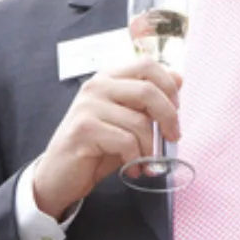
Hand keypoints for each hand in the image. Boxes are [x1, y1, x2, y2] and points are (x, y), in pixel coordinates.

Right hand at [32, 60, 181, 219]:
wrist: (59, 176)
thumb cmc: (96, 148)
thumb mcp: (127, 120)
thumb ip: (148, 100)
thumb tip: (179, 77)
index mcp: (108, 77)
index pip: (147, 64)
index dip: (169, 86)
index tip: (175, 110)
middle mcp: (96, 86)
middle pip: (148, 90)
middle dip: (169, 117)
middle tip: (173, 137)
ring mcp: (88, 106)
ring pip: (139, 122)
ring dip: (150, 149)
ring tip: (147, 163)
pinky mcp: (84, 129)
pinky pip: (126, 141)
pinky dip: (135, 159)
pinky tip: (131, 168)